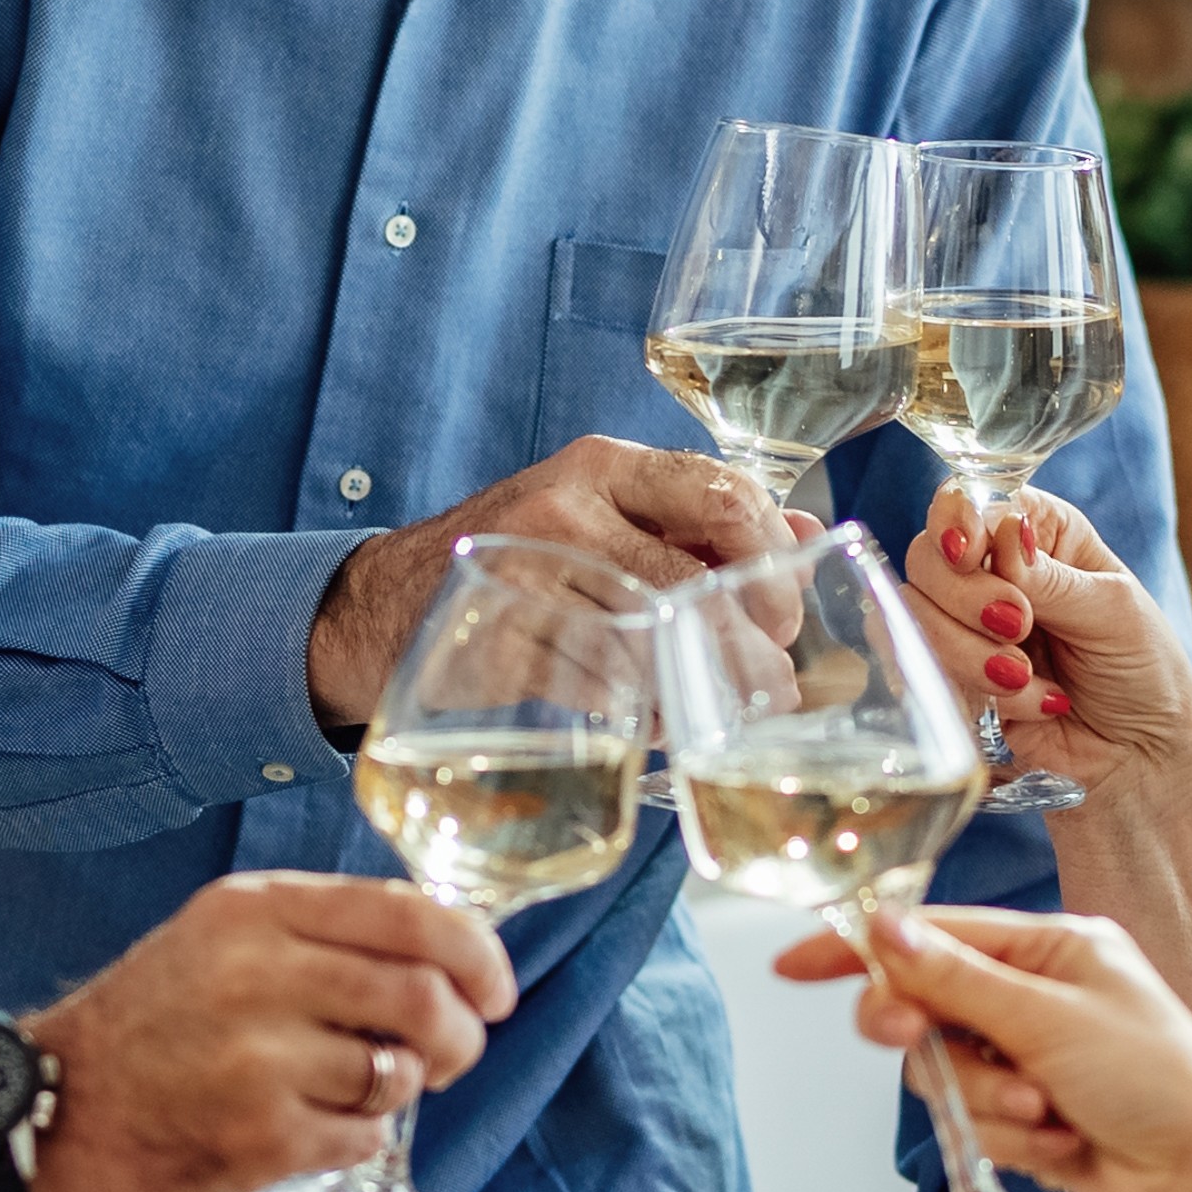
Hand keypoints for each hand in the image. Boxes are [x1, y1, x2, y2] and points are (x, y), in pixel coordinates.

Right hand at [16, 871, 519, 1191]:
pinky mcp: (262, 1137)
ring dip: (403, 1088)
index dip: (477, 953)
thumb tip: (445, 947)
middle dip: (463, 1034)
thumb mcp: (223, 935)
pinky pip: (365, 1136)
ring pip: (400, 1073)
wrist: (57, 1107)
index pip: (411, 915)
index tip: (496, 986)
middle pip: (424, 999)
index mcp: (257, 909)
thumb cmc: (152, 1019)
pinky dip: (358, 1136)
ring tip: (358, 1087)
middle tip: (453, 1053)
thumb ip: (322, 930)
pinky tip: (311, 1126)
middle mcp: (260, 974)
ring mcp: (260, 1060)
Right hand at [311, 439, 805, 721]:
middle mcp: (565, 506)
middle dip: (747, 643)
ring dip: (696, 688)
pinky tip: (652, 725)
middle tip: (770, 687)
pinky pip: (597, 685)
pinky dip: (638, 715)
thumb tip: (807, 535)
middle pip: (691, 576)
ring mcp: (527, 570)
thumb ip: (701, 525)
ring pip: (649, 637)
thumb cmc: (520, 558)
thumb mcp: (604, 518)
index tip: (785, 613)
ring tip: (716, 715)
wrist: (384, 603)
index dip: (771, 559)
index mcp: (604, 466)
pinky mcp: (500, 636)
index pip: (721, 493)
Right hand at [770, 907, 1191, 1191]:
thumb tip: (885, 932)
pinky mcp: (1031, 1117)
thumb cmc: (1162, 1081)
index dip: (863, 949)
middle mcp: (1035, 997)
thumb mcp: (1050, 1018)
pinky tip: (1060, 1143)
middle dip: (926, 1034)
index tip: (796, 965)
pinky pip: (975, 1124)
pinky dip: (1009, 1139)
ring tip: (1043, 1112)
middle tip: (913, 1038)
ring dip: (986, 1101)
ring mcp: (1031, 1059)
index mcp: (1050, 948)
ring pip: (946, 1074)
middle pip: (926, 1006)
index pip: (934, 934)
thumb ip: (956, 980)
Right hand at [902, 489, 1191, 792]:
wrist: (1141, 761)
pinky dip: (975, 691)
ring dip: (969, 651)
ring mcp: (969, 629)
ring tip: (1026, 679)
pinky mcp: (955, 682)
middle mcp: (995, 574)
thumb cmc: (1144, 673)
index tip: (968, 552)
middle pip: (928, 556)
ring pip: (915, 617)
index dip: (957, 521)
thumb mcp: (1115, 613)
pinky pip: (923, 674)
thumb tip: (1003, 534)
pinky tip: (1034, 706)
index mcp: (1040, 535)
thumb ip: (1052, 577)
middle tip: (1019, 627)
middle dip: (965, 596)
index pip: (973, 502)